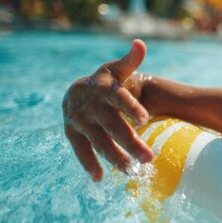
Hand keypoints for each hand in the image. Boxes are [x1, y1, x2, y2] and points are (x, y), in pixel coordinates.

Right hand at [62, 39, 153, 180]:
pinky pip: (81, 151)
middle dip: (131, 142)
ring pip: (100, 142)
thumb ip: (131, 60)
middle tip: (149, 158)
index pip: (119, 98)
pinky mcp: (72, 134)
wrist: (77, 90)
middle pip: (113, 126)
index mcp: (105, 88)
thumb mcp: (117, 69)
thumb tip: (140, 44)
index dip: (131, 107)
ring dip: (115, 158)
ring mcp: (80, 121)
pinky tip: (100, 178)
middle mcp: (91, 105)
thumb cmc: (107, 81)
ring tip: (132, 171)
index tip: (145, 118)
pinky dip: (89, 164)